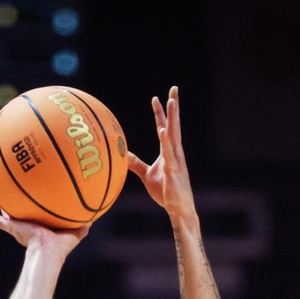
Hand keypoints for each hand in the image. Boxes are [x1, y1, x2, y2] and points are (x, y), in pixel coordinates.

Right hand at [0, 195, 90, 253]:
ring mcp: (15, 228)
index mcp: (38, 231)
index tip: (33, 204)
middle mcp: (25, 229)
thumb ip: (83, 225)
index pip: (34, 221)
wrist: (47, 252)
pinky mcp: (10, 227)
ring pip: (3, 217)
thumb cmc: (61, 247)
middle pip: (17, 218)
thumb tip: (94, 218)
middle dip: (14, 208)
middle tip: (13, 195)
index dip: (32, 214)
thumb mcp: (75, 233)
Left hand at [127, 86, 196, 224]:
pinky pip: (169, 154)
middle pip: (173, 125)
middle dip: (173, 106)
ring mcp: (176, 160)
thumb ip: (135, 163)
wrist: (178, 209)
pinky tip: (162, 131)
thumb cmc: (165, 192)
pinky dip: (166, 142)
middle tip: (174, 88)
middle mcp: (175, 152)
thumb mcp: (147, 175)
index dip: (160, 113)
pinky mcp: (174, 171)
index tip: (156, 97)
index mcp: (168, 151)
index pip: (164, 127)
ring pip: (173, 135)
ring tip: (171, 102)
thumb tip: (122, 154)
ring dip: (172, 118)